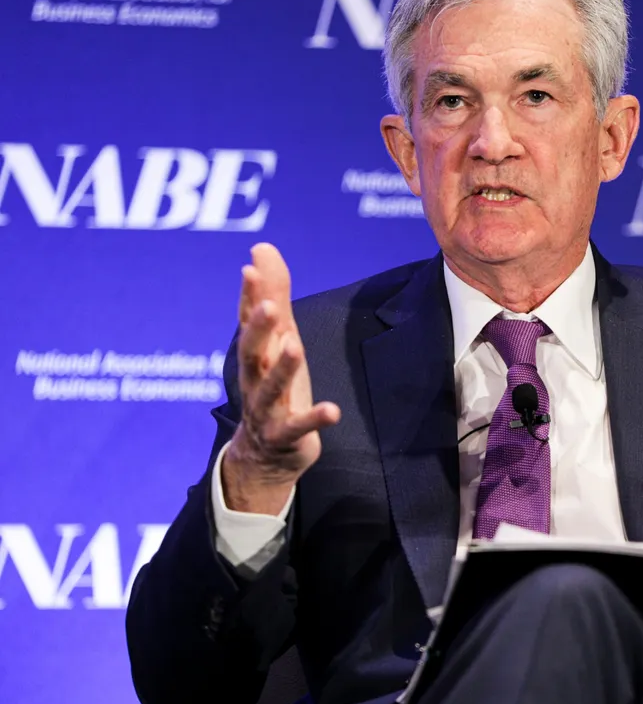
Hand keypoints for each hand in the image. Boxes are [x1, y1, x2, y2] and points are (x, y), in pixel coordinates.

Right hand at [222, 243, 340, 514]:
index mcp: (256, 354)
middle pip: (251, 352)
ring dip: (282, 368)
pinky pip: (300, 427)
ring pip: (271, 389)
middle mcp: (256, 379)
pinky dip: (315, 418)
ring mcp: (269, 409)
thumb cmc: (274, 385)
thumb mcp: (278, 338)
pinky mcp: (288, 435)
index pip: (247, 321)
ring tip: (294, 345)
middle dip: (257, 329)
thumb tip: (262, 248)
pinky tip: (332, 409)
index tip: (250, 268)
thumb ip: (272, 294)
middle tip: (268, 305)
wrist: (266, 454)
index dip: (248, 295)